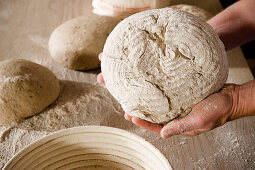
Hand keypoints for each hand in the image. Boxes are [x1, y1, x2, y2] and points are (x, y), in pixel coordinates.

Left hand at [97, 53, 253, 137]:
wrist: (231, 98)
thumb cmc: (218, 110)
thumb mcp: (199, 120)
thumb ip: (180, 126)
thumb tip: (162, 134)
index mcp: (180, 126)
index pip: (157, 126)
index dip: (142, 122)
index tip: (130, 115)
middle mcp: (178, 117)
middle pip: (156, 116)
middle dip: (142, 112)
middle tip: (128, 106)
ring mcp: (181, 107)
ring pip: (161, 107)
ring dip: (149, 103)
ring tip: (137, 97)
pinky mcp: (185, 98)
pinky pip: (169, 98)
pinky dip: (160, 95)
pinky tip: (153, 89)